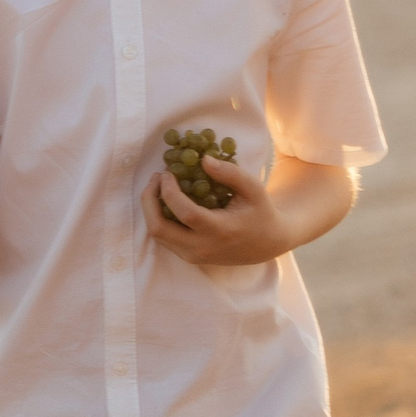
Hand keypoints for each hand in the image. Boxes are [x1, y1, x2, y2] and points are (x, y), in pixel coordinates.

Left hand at [144, 152, 292, 267]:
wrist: (266, 244)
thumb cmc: (260, 212)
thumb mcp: (254, 189)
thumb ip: (230, 173)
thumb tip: (203, 159)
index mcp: (221, 231)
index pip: (185, 213)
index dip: (169, 191)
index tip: (167, 172)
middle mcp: (203, 247)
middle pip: (159, 228)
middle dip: (149, 200)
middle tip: (156, 178)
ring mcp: (193, 255)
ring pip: (156, 235)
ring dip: (150, 208)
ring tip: (159, 186)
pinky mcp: (188, 257)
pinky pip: (163, 238)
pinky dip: (158, 217)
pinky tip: (165, 200)